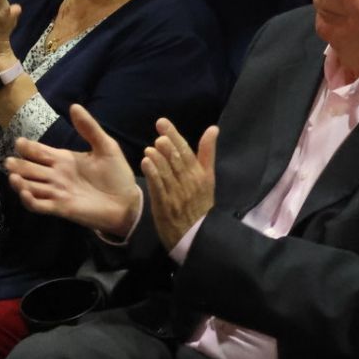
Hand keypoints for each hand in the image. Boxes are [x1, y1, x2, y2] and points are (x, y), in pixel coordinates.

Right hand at [5, 103, 142, 236]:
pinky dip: (29, 200)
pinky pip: (39, 205)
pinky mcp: (60, 208)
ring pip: (30, 186)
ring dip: (20, 182)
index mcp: (63, 159)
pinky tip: (25, 193)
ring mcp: (56, 192)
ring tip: (14, 176)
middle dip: (18, 165)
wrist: (128, 202)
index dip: (28, 147)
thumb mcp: (106, 147)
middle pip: (29, 169)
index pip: (39, 151)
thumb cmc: (117, 175)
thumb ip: (89, 128)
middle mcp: (56, 175)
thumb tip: (74, 106)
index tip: (20, 142)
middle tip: (9, 161)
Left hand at [141, 118, 217, 250]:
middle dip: (168, 143)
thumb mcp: (208, 178)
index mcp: (200, 175)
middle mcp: (189, 182)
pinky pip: (159, 187)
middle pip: (177, 159)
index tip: (162, 122)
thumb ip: (207, 153)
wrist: (195, 236)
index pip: (186, 151)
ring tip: (150, 147)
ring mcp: (177, 194)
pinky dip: (153, 174)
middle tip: (159, 130)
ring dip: (159, 158)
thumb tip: (213, 128)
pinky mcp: (165, 206)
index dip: (174, 135)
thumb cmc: (200, 204)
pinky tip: (145, 162)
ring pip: (168, 172)